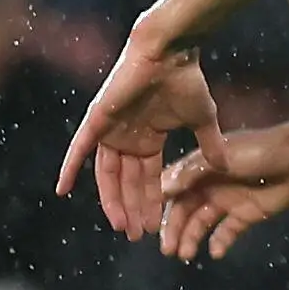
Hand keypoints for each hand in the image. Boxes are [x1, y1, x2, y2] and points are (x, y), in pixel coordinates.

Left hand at [57, 34, 224, 239]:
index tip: (156, 226)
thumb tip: (225, 167)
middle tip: (139, 235)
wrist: (169, 54)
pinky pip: (79, 150)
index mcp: (149, 139)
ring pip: (107, 174)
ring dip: (111, 200)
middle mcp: (127, 138)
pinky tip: (63, 190)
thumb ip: (209, 144)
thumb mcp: (203, 120)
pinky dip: (70, 168)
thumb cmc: (186, 82)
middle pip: (127, 182)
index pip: (147, 178)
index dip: (152, 202)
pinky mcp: (96, 121)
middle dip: (133, 209)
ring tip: (121, 225)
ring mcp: (110, 131)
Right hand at [159, 121, 288, 260]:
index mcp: (199, 169)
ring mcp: (227, 201)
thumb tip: (161, 189)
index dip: (157, 205)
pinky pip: (227, 232)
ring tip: (185, 255)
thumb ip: (192, 173)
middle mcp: (209, 186)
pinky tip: (215, 252)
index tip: (145, 223)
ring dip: (191, 239)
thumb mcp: (222, 156)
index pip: (171, 189)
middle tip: (166, 249)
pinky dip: (220, 242)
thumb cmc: (260, 150)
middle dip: (173, 230)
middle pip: (183, 211)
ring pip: (201, 224)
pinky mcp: (246, 214)